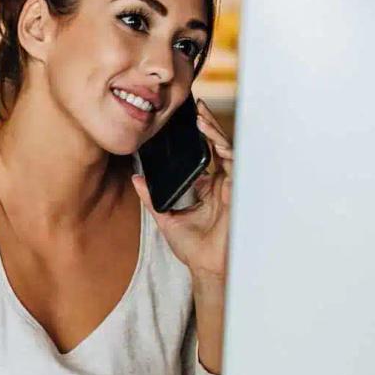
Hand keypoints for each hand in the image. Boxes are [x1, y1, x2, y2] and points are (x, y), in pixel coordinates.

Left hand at [133, 98, 233, 281]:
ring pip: (227, 149)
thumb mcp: (166, 217)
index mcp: (209, 188)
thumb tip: (136, 178)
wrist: (206, 267)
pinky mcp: (237, 190)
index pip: (206, 155)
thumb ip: (151, 197)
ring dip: (214, 131)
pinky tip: (210, 135)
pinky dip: (222, 146)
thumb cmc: (193, 248)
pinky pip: (232, 162)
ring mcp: (232, 185)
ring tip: (201, 115)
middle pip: (217, 147)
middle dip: (208, 125)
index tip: (187, 120)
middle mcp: (222, 183)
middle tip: (195, 107)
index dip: (199, 137)